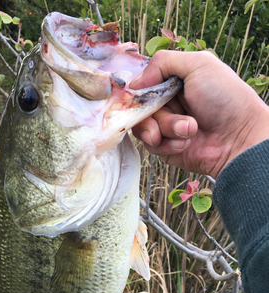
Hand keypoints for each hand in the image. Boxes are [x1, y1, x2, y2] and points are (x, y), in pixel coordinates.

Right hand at [131, 51, 268, 177]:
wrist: (239, 138)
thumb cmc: (225, 98)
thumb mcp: (198, 64)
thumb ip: (162, 62)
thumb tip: (134, 83)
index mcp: (173, 81)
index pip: (142, 83)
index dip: (138, 90)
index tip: (140, 94)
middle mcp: (168, 103)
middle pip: (138, 106)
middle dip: (153, 112)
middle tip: (169, 114)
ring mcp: (166, 126)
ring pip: (143, 127)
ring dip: (165, 128)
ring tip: (189, 130)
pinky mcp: (166, 148)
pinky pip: (151, 147)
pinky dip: (168, 144)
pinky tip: (186, 143)